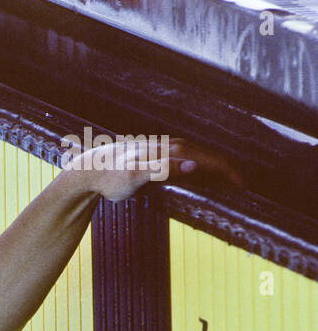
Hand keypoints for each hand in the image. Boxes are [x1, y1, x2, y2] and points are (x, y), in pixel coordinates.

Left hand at [62, 136, 234, 201]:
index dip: (228, 171)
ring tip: (227, 178)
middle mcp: (169, 145)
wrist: (88, 170)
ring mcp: (162, 147)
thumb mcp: (135, 177)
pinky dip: (200, 163)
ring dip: (215, 164)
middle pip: (207, 154)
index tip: (242, 185)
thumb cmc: (110, 177)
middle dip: (227, 168)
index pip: (208, 158)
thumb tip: (193, 165)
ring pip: (198, 153)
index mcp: (169, 151)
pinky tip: (199, 170)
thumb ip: (163, 170)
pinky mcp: (156, 152)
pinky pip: (187, 155)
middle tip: (241, 185)